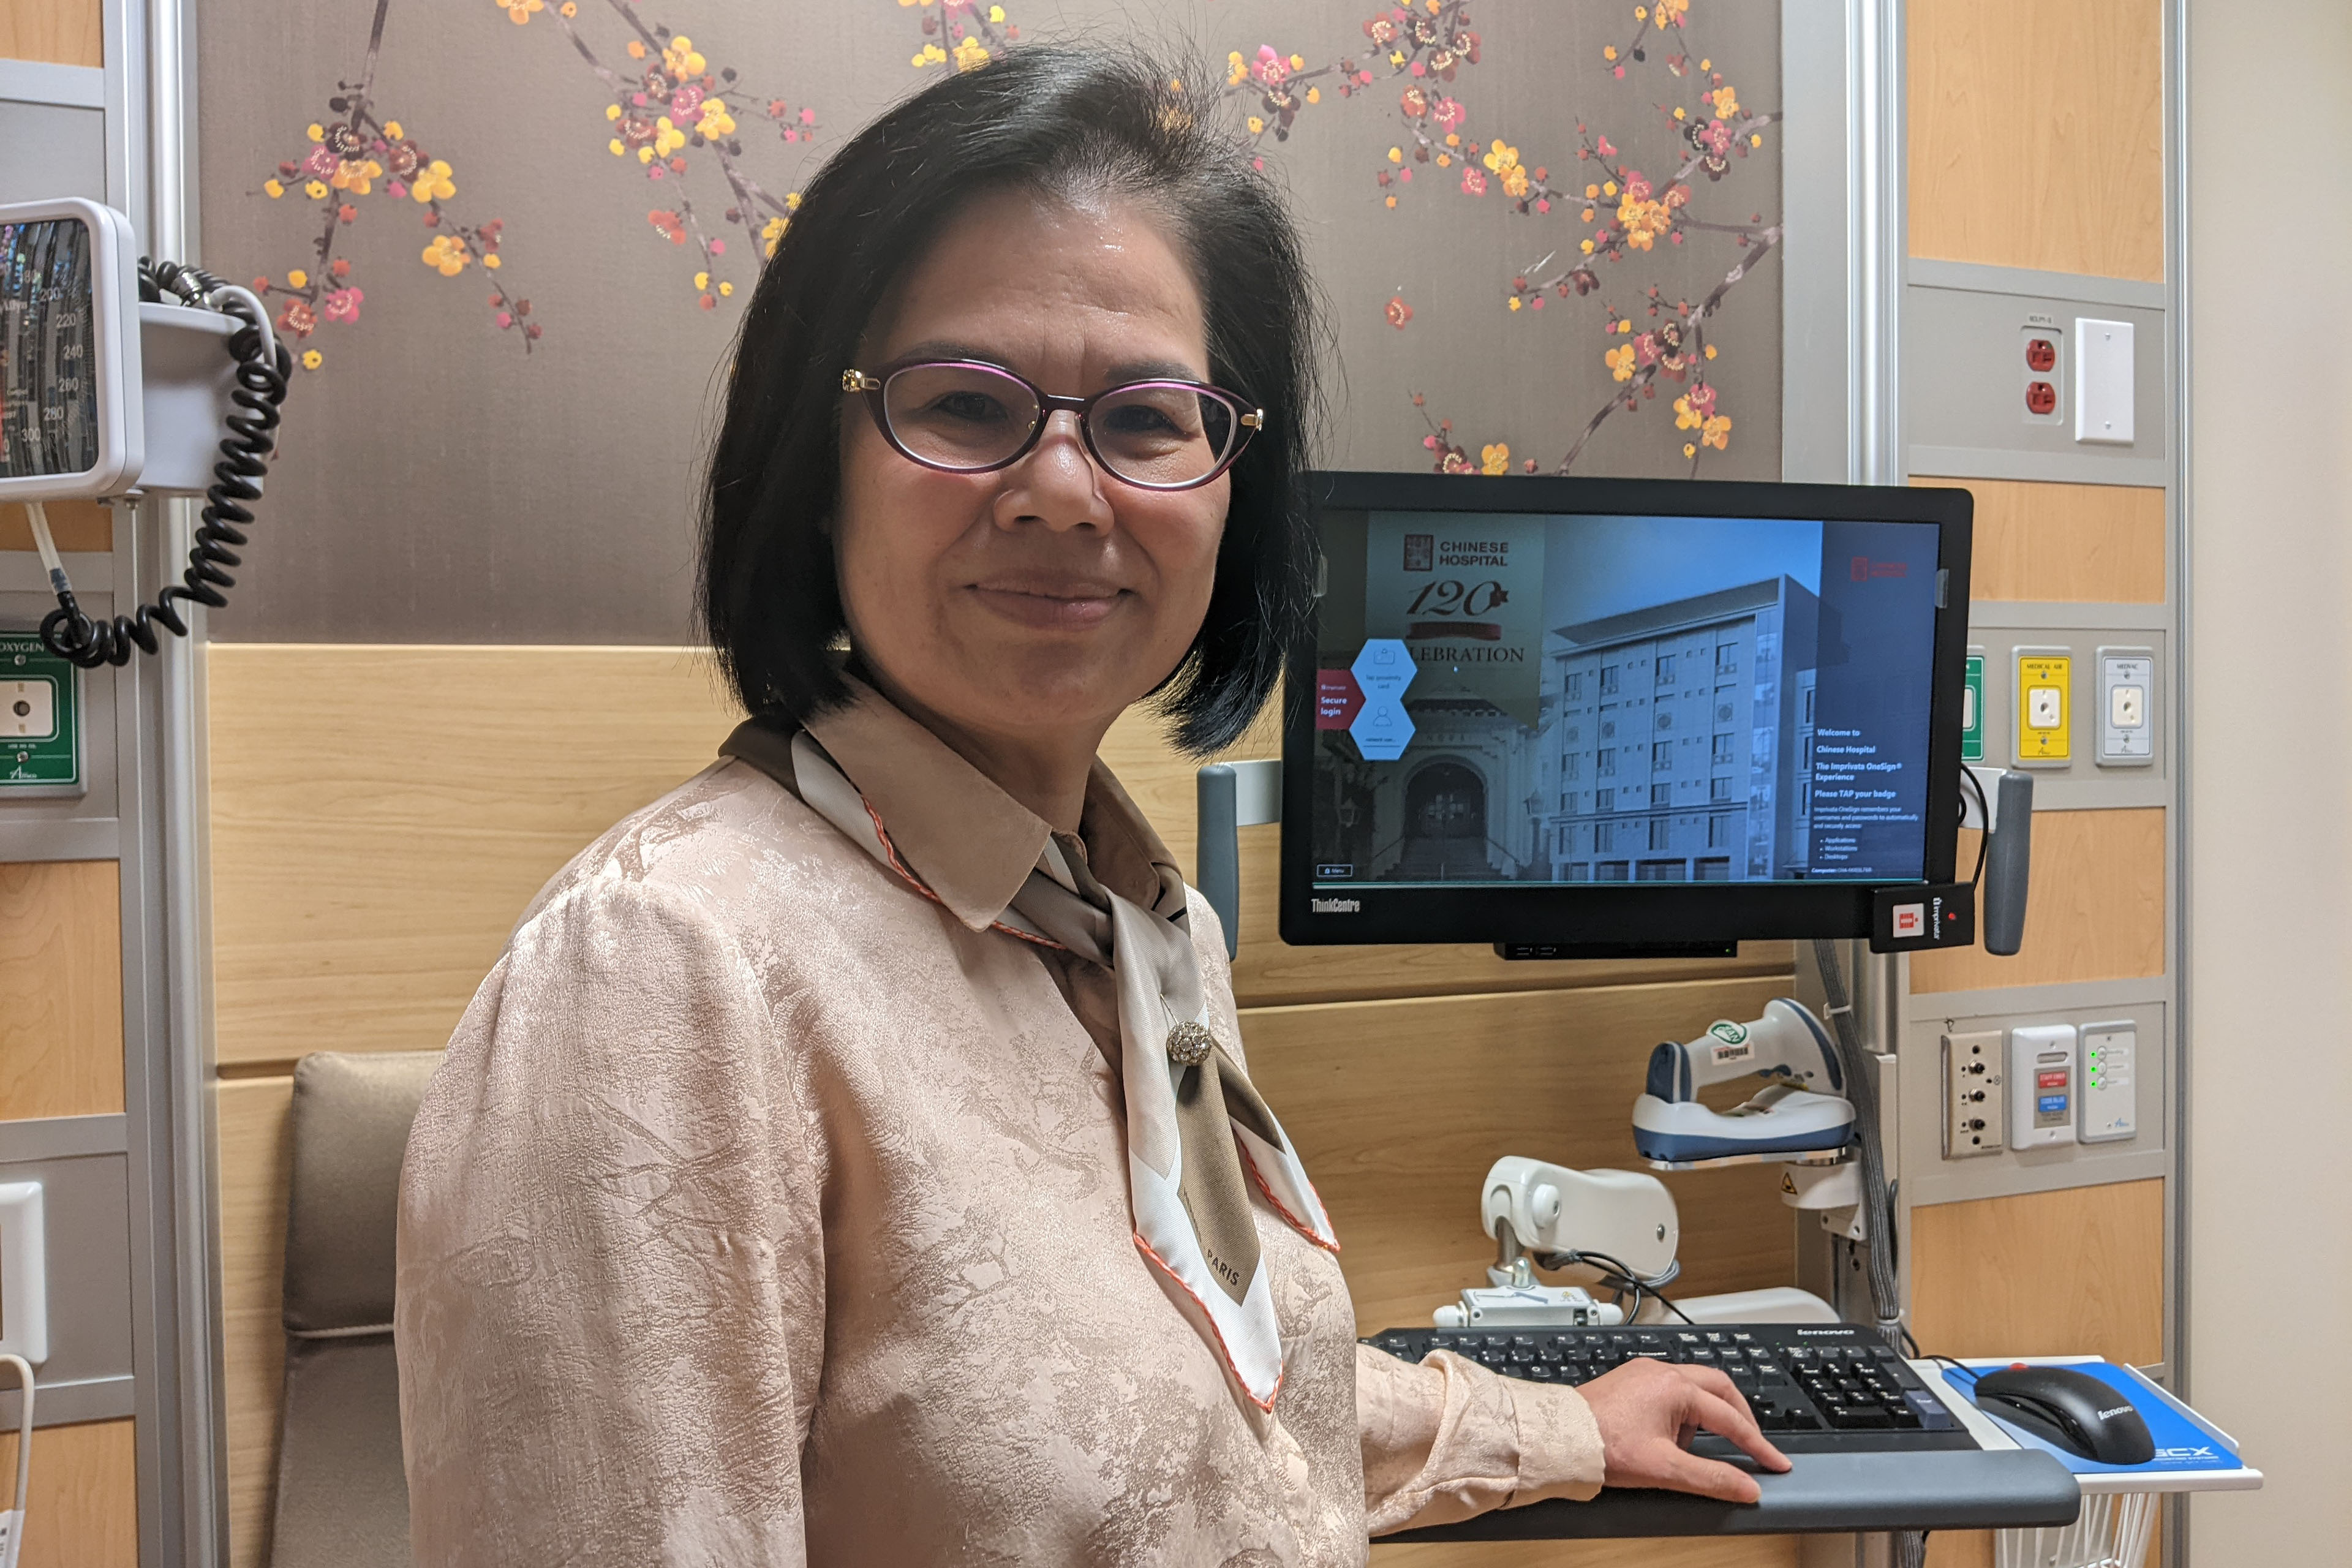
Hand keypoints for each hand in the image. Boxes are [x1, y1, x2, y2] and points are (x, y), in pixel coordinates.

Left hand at [1577, 1357, 1791, 1502]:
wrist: (1557, 1438)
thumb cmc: (1602, 1446)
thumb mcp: (1665, 1469)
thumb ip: (1711, 1478)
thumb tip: (1746, 1487)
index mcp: (1676, 1387)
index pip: (1731, 1419)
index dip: (1757, 1445)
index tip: (1776, 1462)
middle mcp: (1661, 1372)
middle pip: (1719, 1387)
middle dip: (1739, 1416)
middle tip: (1752, 1443)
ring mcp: (1643, 1373)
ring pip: (1694, 1385)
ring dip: (1709, 1412)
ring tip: (1703, 1446)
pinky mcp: (1629, 1381)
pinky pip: (1670, 1388)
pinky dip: (1684, 1410)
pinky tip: (1674, 1435)